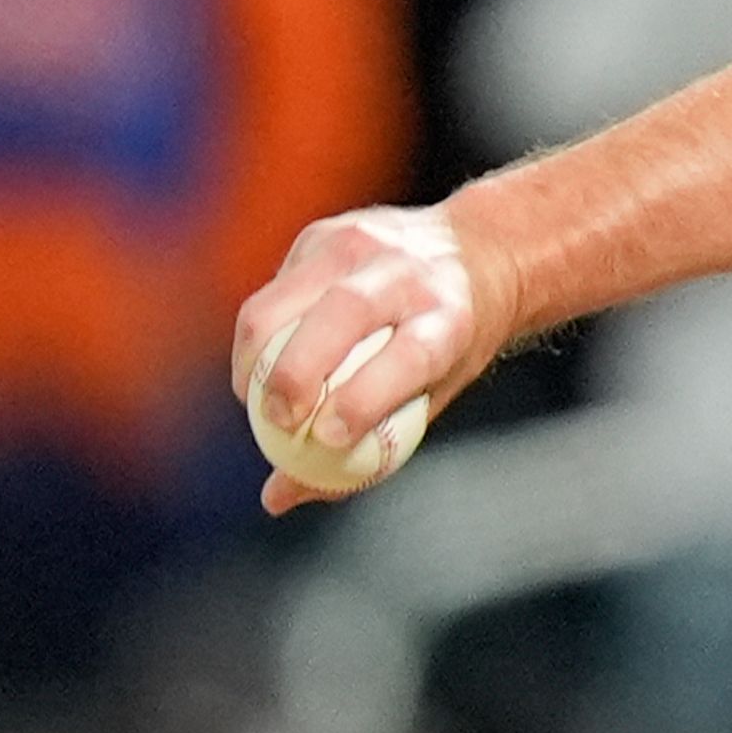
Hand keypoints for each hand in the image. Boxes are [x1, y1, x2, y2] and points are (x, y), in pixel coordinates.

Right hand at [230, 205, 496, 511]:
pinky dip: (258, 334)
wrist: (479, 251)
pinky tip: (262, 361)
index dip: (363, 398)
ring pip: (283, 300)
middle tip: (275, 421)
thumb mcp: (436, 392)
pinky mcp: (323, 235)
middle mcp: (408, 273)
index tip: (325, 437)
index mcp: (452, 317)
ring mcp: (361, 245)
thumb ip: (365, 446)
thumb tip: (278, 497)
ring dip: (253, 356)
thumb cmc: (454, 340)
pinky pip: (273, 291)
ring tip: (252, 398)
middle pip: (341, 316)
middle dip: (294, 375)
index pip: (408, 356)